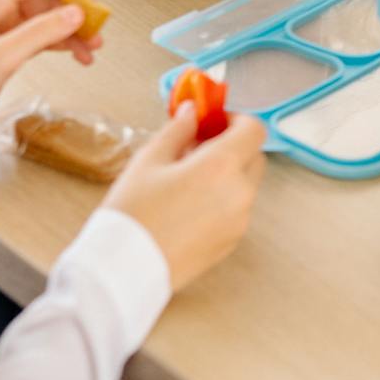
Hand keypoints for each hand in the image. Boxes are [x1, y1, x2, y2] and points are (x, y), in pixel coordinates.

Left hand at [0, 0, 102, 142]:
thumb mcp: (0, 59)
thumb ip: (40, 33)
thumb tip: (78, 13)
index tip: (89, 7)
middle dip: (75, 11)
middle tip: (97, 33)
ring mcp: (4, 31)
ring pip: (49, 19)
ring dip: (72, 30)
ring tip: (93, 50)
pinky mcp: (8, 50)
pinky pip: (43, 38)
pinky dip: (62, 44)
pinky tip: (78, 56)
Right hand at [100, 105, 268, 292]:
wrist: (125, 268)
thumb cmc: (133, 212)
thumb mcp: (149, 160)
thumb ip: (178, 130)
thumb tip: (192, 111)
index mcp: (221, 166)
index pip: (254, 130)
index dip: (237, 120)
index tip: (213, 122)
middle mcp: (239, 193)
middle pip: (253, 157)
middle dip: (232, 147)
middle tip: (197, 148)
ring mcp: (239, 221)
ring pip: (245, 186)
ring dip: (227, 175)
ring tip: (186, 180)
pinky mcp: (231, 242)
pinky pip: (236, 211)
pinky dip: (222, 201)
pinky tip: (188, 206)